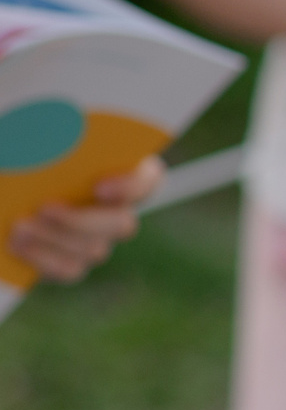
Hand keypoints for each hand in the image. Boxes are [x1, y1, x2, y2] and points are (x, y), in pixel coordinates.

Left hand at [11, 157, 162, 282]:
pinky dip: (41, 258)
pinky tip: (16, 243)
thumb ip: (54, 141)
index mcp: (121, 172)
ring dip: (53, 238)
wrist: (8, 192)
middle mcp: (118, 210)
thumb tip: (54, 143)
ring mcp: (99, 240)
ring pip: (94, 249)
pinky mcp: (74, 262)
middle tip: (46, 208)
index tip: (99, 187)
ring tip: (19, 226)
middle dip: (82, 220)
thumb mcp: (36, 143)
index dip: (131, 187)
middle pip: (121, 224)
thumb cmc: (23, 159)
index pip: (147, 181)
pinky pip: (69, 269)